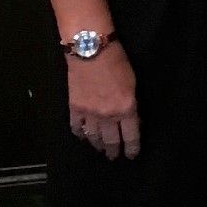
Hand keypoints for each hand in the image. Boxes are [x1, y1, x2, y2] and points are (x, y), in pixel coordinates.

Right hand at [68, 44, 139, 158]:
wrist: (90, 50)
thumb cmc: (117, 61)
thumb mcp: (133, 84)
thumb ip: (131, 105)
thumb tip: (131, 120)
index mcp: (126, 109)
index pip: (131, 136)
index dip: (132, 148)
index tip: (131, 155)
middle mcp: (107, 116)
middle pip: (111, 140)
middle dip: (113, 150)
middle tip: (113, 156)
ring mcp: (89, 114)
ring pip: (93, 137)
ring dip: (97, 145)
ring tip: (99, 149)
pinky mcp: (74, 108)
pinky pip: (76, 127)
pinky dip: (80, 134)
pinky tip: (83, 136)